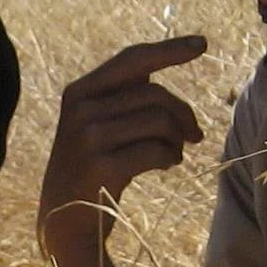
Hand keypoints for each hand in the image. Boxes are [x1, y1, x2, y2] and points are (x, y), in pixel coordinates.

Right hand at [38, 34, 205, 266]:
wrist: (63, 222)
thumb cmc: (90, 169)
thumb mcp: (94, 124)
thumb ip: (123, 94)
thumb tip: (168, 61)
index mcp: (79, 92)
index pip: (132, 60)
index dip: (169, 50)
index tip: (203, 44)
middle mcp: (80, 109)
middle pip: (155, 93)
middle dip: (183, 113)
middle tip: (194, 135)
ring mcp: (88, 138)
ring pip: (160, 120)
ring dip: (178, 139)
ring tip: (175, 153)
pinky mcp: (102, 167)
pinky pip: (157, 150)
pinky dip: (171, 157)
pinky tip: (167, 165)